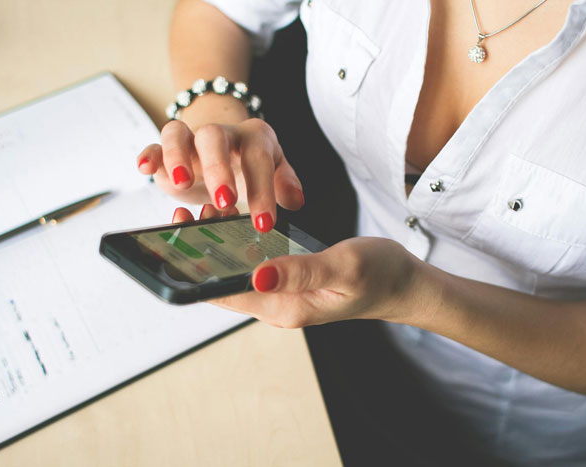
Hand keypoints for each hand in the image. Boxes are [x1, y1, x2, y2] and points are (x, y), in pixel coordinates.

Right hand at [137, 118, 303, 231]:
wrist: (226, 150)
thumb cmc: (252, 166)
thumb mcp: (275, 173)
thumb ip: (284, 184)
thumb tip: (295, 201)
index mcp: (255, 138)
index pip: (259, 160)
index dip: (262, 191)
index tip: (264, 223)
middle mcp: (222, 134)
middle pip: (215, 138)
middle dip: (219, 170)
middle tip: (224, 201)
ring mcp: (190, 140)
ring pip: (178, 133)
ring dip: (177, 156)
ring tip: (181, 182)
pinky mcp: (166, 151)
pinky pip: (154, 144)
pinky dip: (149, 154)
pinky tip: (145, 168)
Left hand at [172, 206, 422, 327]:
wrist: (405, 284)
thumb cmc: (380, 275)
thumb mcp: (343, 267)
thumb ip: (300, 272)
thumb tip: (256, 276)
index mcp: (287, 308)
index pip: (228, 293)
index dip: (198, 268)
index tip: (180, 235)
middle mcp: (279, 306)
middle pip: (226, 283)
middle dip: (202, 252)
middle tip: (189, 212)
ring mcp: (285, 295)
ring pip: (239, 272)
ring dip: (220, 245)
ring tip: (208, 208)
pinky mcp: (292, 283)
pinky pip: (256, 266)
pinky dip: (241, 244)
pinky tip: (235, 221)